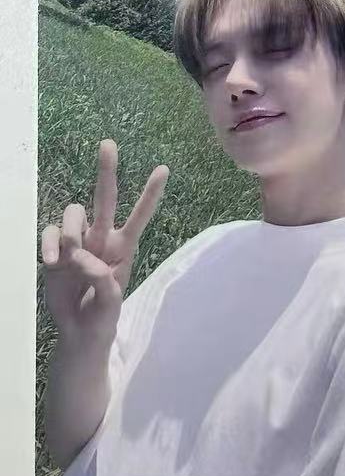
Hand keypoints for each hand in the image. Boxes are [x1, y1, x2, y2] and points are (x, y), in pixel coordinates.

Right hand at [41, 139, 168, 346]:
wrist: (79, 331)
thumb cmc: (103, 316)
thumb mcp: (111, 304)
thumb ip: (103, 282)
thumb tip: (82, 259)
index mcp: (123, 247)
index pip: (139, 217)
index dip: (150, 194)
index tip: (164, 169)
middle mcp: (101, 237)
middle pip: (105, 199)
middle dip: (107, 171)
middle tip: (108, 144)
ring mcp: (77, 241)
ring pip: (73, 212)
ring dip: (70, 228)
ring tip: (68, 255)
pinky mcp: (55, 249)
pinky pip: (49, 232)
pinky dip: (48, 243)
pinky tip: (51, 262)